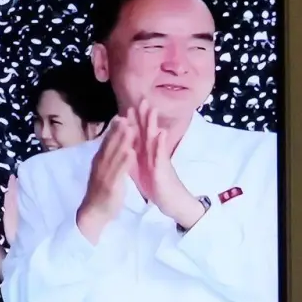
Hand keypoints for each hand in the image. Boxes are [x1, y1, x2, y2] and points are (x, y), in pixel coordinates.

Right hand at [75, 114, 133, 240]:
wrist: (93, 213)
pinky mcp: (111, 185)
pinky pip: (119, 171)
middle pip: (110, 145)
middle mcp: (101, 165)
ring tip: (131, 127)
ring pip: (115, 155)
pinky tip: (131, 152)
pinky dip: (125, 161)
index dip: (114, 128)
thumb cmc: (100, 193)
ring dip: (122, 141)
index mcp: (100, 161)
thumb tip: (111, 145)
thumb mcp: (103, 172)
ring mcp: (105, 175)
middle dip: (119, 129)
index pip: (107, 142)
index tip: (122, 115)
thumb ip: (107, 159)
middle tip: (127, 114)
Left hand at [132, 100, 204, 227]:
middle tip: (142, 99)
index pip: (140, 136)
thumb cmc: (158, 187)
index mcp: (147, 155)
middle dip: (144, 116)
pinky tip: (160, 133)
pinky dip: (160, 144)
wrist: (173, 202)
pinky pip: (161, 156)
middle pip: (148, 133)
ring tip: (152, 110)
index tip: (128, 107)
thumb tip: (128, 149)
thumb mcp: (143, 171)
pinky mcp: (163, 170)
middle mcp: (155, 155)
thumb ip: (136, 159)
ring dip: (153, 125)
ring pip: (156, 141)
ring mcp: (160, 161)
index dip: (134, 122)